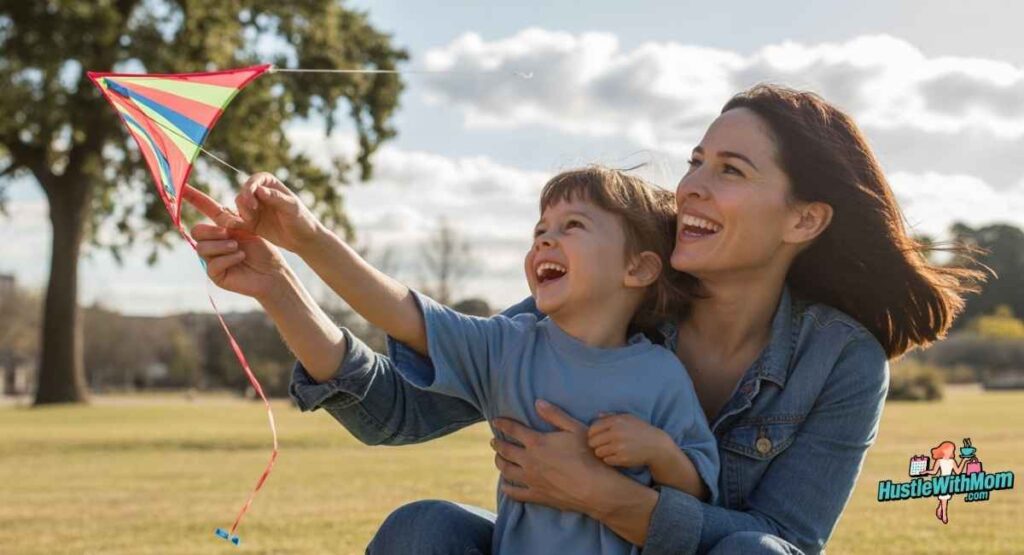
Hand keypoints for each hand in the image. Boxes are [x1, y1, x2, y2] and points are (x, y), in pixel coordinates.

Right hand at [183, 186, 289, 300]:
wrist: (274, 272)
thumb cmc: (264, 251)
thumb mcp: (249, 229)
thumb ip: (233, 220)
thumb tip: (223, 209)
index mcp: (221, 227)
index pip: (204, 209)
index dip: (193, 197)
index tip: (182, 186)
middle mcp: (213, 243)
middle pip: (196, 231)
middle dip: (212, 232)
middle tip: (229, 234)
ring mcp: (212, 260)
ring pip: (201, 248)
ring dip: (222, 246)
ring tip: (238, 248)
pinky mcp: (216, 276)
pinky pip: (212, 265)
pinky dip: (228, 259)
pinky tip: (241, 257)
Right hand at [232, 172, 322, 253]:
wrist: (303, 240)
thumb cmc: (301, 220)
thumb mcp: (291, 208)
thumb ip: (276, 198)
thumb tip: (259, 190)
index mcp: (272, 185)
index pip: (256, 180)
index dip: (249, 187)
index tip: (251, 200)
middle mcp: (261, 194)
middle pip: (244, 191)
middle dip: (245, 201)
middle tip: (251, 214)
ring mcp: (255, 208)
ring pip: (239, 204)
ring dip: (242, 212)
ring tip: (251, 221)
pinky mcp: (251, 223)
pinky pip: (238, 219)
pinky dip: (235, 222)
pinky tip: (238, 226)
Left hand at [489, 399, 633, 516]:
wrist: (594, 488)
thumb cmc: (588, 456)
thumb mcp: (575, 429)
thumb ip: (555, 415)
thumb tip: (537, 402)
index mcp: (537, 443)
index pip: (514, 430)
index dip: (503, 424)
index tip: (496, 421)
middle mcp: (529, 461)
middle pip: (506, 451)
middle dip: (498, 444)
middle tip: (493, 441)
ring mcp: (531, 479)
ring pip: (507, 471)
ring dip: (500, 463)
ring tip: (498, 459)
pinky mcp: (536, 495)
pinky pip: (515, 493)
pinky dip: (507, 488)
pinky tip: (505, 486)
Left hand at [588, 413, 672, 467]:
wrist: (657, 446)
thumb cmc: (641, 430)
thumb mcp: (628, 418)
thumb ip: (611, 416)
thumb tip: (597, 415)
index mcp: (616, 422)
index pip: (593, 429)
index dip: (592, 434)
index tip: (597, 437)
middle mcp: (616, 433)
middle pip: (592, 442)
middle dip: (596, 444)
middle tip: (603, 445)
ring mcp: (619, 447)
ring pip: (598, 452)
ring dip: (602, 452)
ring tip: (610, 450)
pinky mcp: (622, 459)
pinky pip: (606, 460)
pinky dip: (609, 459)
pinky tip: (616, 456)